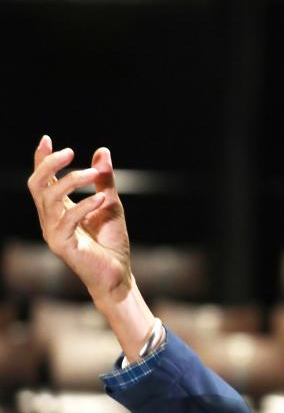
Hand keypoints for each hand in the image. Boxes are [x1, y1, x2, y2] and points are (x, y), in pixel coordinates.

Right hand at [26, 135, 132, 303]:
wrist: (117, 274)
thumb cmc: (111, 242)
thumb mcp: (111, 205)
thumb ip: (104, 181)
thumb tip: (102, 152)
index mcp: (58, 209)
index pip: (44, 180)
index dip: (42, 159)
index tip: (46, 139)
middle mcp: (50, 219)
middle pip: (37, 185)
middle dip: (49, 165)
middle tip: (70, 152)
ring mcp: (53, 232)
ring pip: (49, 199)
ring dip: (71, 181)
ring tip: (93, 174)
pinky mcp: (62, 245)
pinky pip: (67, 220)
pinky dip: (84, 206)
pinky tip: (100, 199)